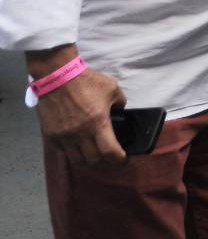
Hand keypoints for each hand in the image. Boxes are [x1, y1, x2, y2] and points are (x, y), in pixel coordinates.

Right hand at [27, 46, 127, 165]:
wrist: (57, 76)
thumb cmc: (87, 81)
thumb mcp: (112, 89)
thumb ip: (120, 103)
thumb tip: (121, 113)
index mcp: (98, 122)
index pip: (109, 152)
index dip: (119, 160)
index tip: (124, 159)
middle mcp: (80, 133)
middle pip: (94, 160)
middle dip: (105, 162)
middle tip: (110, 158)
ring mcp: (64, 136)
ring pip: (77, 160)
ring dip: (88, 161)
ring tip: (95, 156)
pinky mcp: (51, 135)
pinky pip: (63, 152)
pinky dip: (73, 153)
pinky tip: (78, 147)